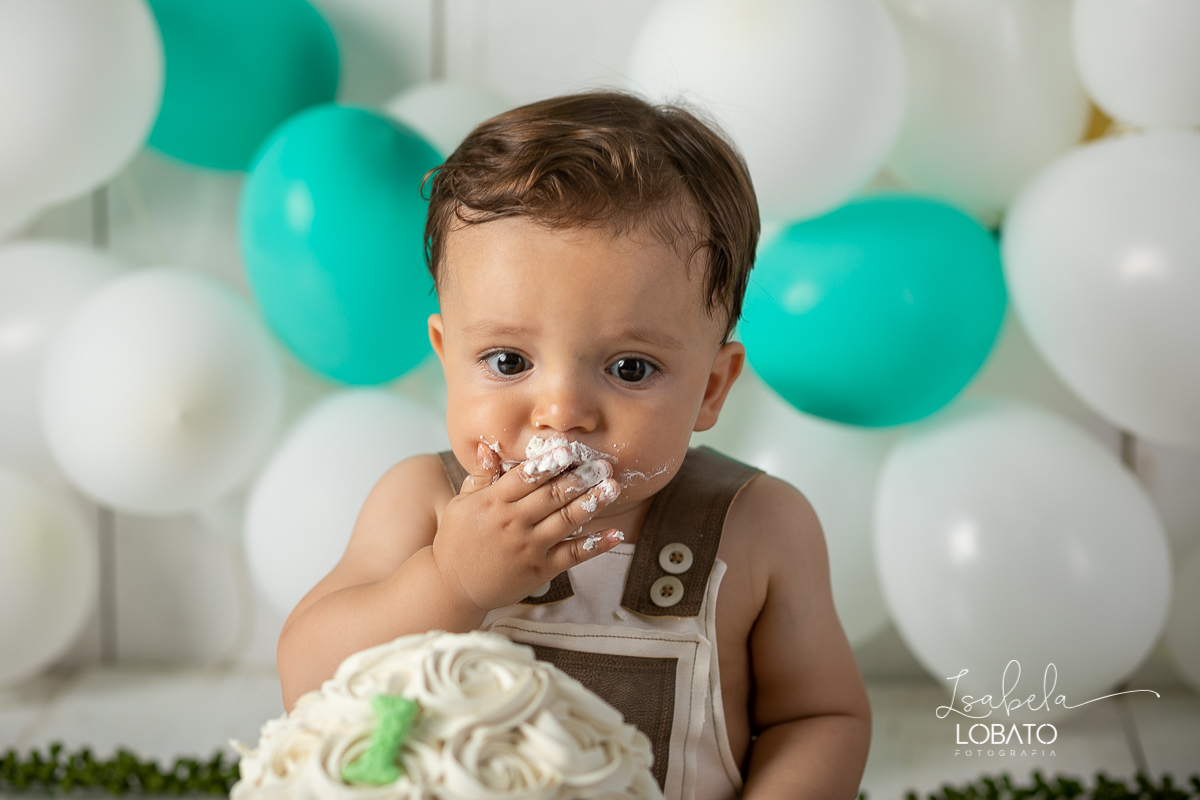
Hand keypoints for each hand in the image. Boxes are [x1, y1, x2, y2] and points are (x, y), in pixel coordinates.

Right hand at [429, 442, 623, 612]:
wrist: (452, 587)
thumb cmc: (456, 541)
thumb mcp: (461, 504)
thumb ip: (480, 476)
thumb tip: (488, 447)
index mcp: (493, 503)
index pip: (526, 476)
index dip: (550, 462)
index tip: (571, 449)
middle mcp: (513, 523)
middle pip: (552, 495)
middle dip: (581, 478)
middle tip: (603, 464)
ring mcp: (529, 547)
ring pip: (567, 520)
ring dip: (593, 502)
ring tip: (613, 487)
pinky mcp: (540, 569)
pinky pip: (572, 555)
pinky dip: (596, 545)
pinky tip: (615, 533)